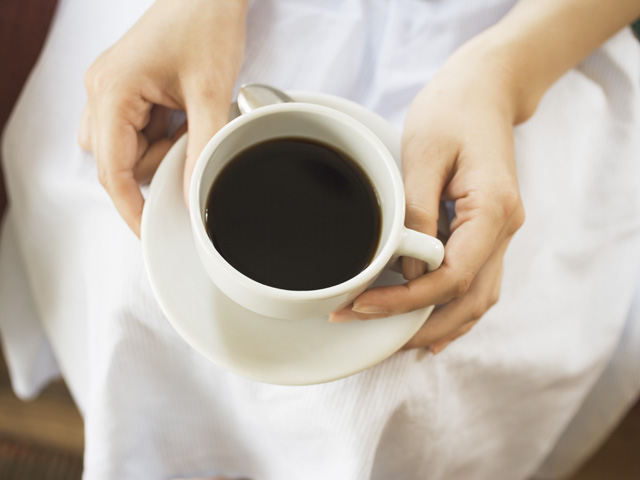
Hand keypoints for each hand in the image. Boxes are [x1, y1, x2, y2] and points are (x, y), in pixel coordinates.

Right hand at [79, 0, 246, 235]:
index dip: (131, 208)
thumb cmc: (204, 22)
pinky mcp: (126, 90)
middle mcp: (101, 91)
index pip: (112, 171)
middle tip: (191, 141)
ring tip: (190, 118)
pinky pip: (137, 132)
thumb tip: (194, 194)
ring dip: (161, 149)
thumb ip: (204, 148)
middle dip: (158, 165)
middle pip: (119, 163)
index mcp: (112, 91)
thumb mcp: (212, 92)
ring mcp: (111, 90)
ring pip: (127, 150)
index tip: (150, 231)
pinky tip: (183, 114)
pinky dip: (162, 135)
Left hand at [330, 39, 525, 353]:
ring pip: (476, 300)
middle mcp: (505, 229)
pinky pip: (475, 283)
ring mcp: (501, 233)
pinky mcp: (488, 232)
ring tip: (392, 341)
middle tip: (369, 335)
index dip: (405, 301)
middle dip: (418, 326)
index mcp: (492, 210)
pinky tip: (427, 325)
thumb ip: (416, 216)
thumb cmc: (452, 112)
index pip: (451, 278)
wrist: (484, 90)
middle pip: (467, 302)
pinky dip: (451, 309)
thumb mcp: (423, 156)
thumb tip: (409, 271)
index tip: (361, 306)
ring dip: (436, 326)